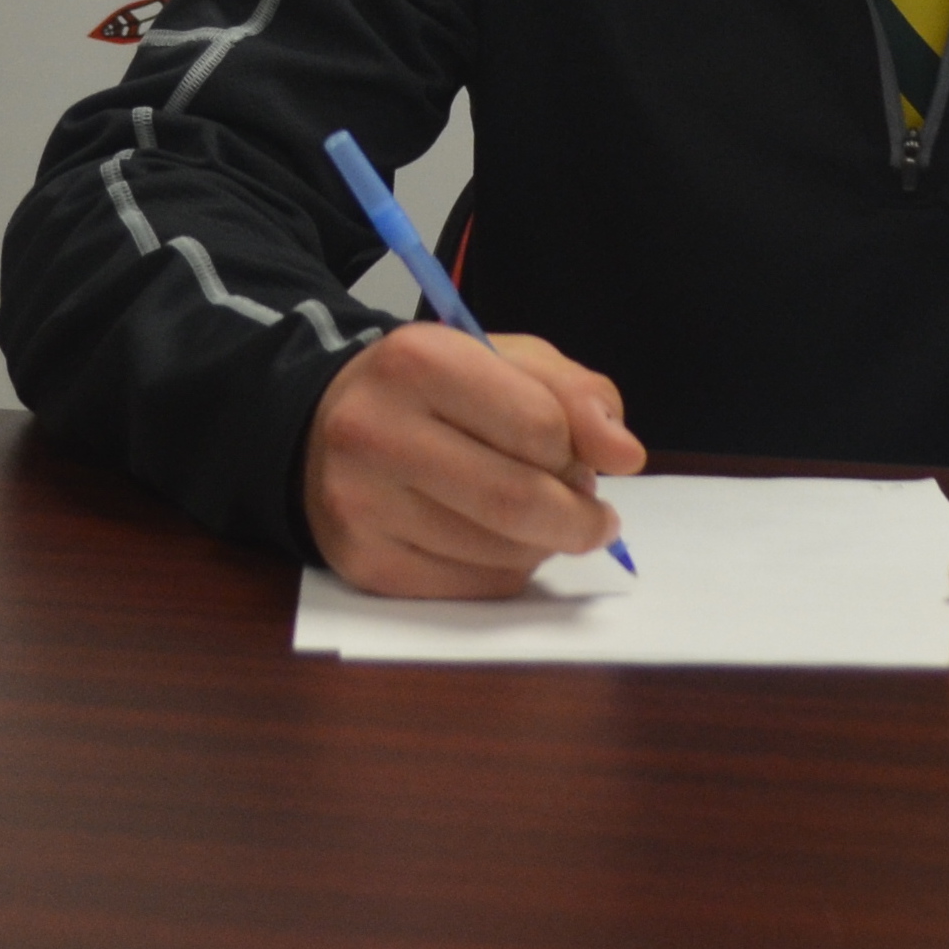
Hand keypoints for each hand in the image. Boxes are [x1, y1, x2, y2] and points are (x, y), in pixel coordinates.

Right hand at [304, 324, 646, 597]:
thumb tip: (625, 455)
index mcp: (418, 361)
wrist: (323, 428)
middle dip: (578, 518)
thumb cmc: (433, 390)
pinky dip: (508, 571)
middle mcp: (376, 431)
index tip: (584, 458)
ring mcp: (363, 504)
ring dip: (544, 545)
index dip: (577, 449)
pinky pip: (472, 587)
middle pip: (517, 500)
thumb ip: (575, 394)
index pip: (538, 424)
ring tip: (538, 518)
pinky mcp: (363, 564)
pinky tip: (498, 542)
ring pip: (500, 553)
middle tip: (594, 517)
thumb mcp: (505, 361)